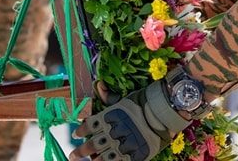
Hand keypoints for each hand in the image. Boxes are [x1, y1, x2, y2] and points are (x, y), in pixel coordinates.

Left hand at [69, 80, 189, 160]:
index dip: (81, 131)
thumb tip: (98, 84)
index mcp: (109, 117)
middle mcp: (113, 132)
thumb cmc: (143, 103)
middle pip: (92, 144)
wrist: (163, 113)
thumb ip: (109, 95)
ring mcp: (123, 145)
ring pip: (102, 157)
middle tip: (74, 155)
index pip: (89, 125)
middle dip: (81, 151)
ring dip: (92, 160)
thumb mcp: (124, 98)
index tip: (76, 135)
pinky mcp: (133, 155)